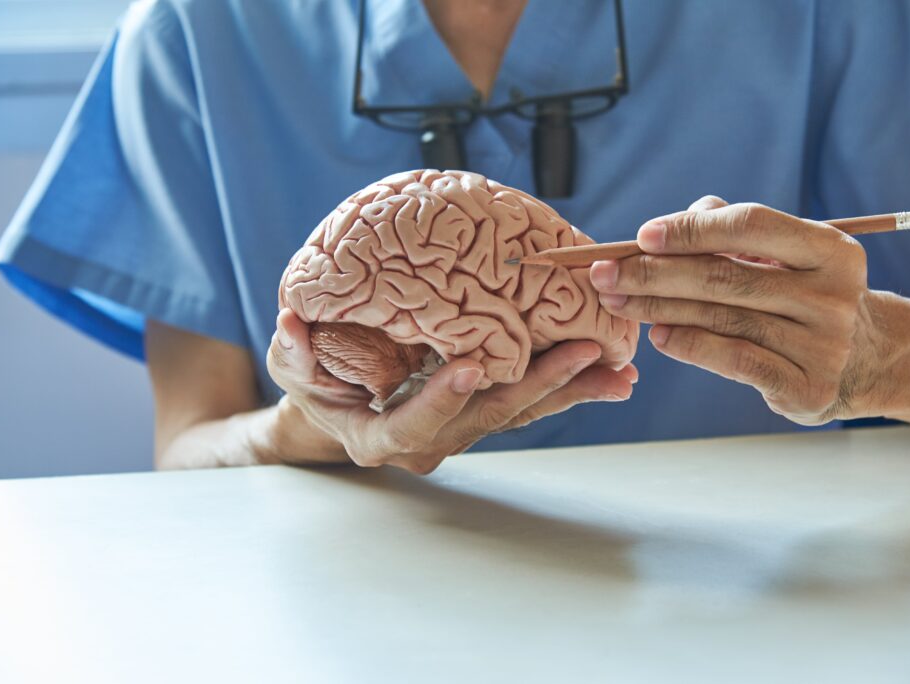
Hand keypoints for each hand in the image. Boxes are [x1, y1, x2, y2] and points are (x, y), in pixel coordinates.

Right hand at [266, 309, 636, 473]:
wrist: (338, 405)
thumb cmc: (314, 387)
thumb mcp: (294, 368)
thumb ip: (293, 349)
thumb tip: (291, 321)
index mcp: (383, 436)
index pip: (414, 423)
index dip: (441, 399)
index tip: (468, 367)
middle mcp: (431, 440)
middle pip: (488, 418)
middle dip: (538, 388)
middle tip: (584, 357)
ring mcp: (461, 428)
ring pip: (518, 413)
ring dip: (570, 392)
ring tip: (618, 374)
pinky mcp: (481, 409)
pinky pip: (526, 401)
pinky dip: (566, 387)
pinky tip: (608, 374)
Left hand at [590, 196, 873, 424]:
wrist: (866, 360)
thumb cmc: (804, 294)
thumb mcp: (788, 255)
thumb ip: (736, 230)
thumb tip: (677, 220)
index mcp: (830, 250)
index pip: (749, 226)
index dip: (691, 230)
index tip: (641, 236)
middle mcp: (832, 295)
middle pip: (725, 277)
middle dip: (655, 274)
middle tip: (606, 275)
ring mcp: (823, 344)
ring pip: (722, 319)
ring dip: (660, 309)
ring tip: (619, 302)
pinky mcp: (806, 386)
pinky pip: (735, 360)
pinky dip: (691, 346)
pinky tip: (659, 337)